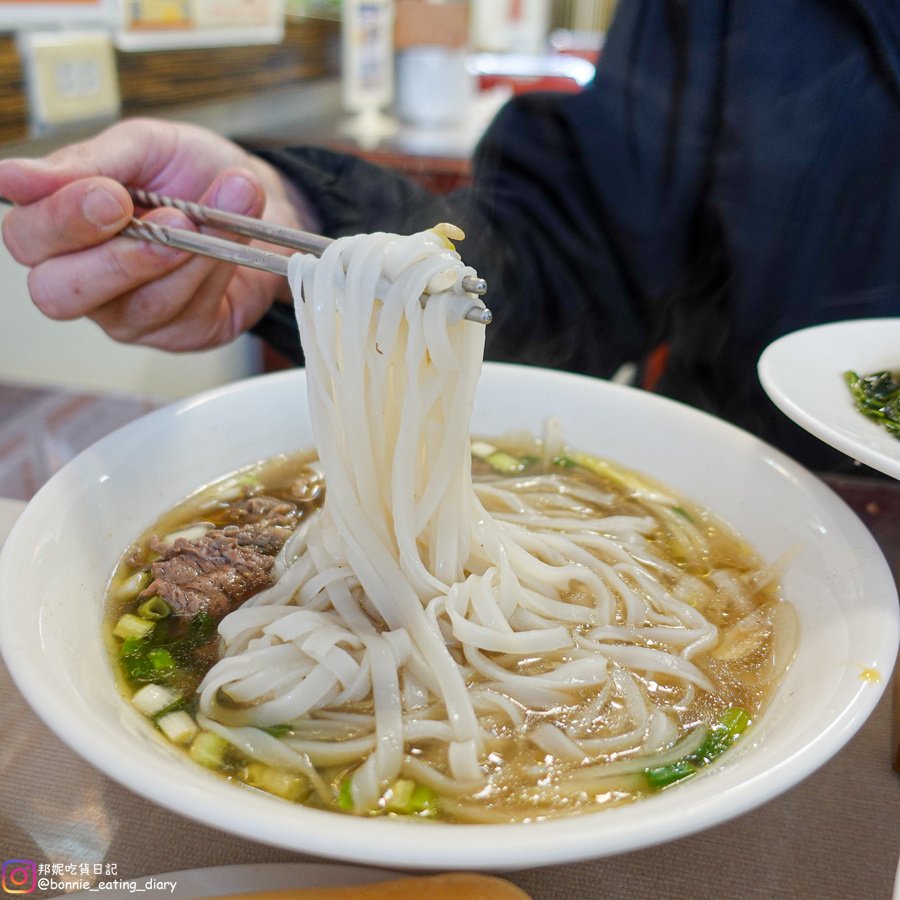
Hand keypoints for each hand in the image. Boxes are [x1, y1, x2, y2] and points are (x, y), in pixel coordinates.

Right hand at [0, 118, 316, 351]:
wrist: (268, 200)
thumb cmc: (195, 173)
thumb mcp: (144, 147)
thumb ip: (85, 163)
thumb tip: (10, 176)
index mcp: (63, 228)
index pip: (28, 238)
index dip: (63, 221)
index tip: (112, 195)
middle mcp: (86, 280)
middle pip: (58, 294)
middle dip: (115, 258)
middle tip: (166, 218)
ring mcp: (132, 316)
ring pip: (137, 307)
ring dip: (182, 257)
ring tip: (207, 217)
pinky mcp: (183, 334)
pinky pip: (188, 316)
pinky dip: (212, 273)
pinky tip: (227, 245)